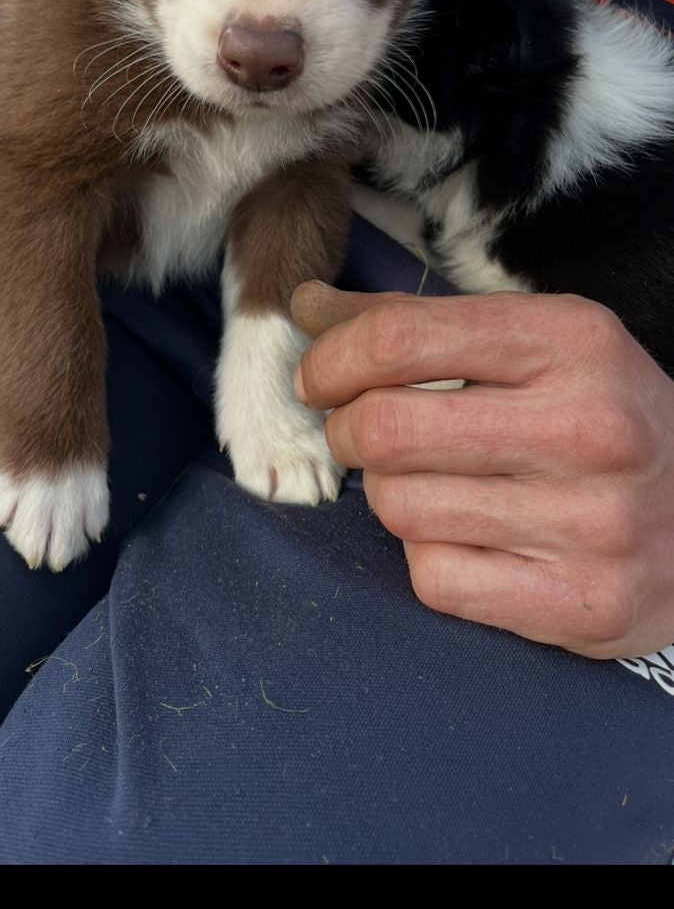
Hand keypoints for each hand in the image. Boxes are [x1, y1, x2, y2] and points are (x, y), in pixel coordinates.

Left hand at [291, 282, 673, 660]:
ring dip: (390, 495)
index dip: (331, 359)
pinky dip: (429, 559)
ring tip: (429, 485)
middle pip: (384, 427)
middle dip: (348, 431)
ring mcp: (591, 523)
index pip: (400, 338)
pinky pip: (436, 578)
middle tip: (361, 435)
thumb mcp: (536, 345)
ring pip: (399, 507)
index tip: (320, 378)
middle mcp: (589, 428)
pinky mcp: (582, 602)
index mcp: (574, 342)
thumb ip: (420, 325)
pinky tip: (467, 539)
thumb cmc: (601, 419)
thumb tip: (308, 306)